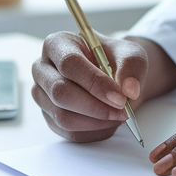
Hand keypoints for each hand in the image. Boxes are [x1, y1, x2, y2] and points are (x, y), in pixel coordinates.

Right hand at [31, 33, 175, 142]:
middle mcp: (43, 68)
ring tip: (119, 116)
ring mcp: (43, 94)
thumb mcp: (131, 55)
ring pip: (63, 116)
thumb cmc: (116, 60)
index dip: (94, 82)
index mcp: (58, 44)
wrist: (114, 76)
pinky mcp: (49, 116)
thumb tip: (129, 90)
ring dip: (96, 121)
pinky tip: (109, 122)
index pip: (69, 63)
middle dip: (95, 106)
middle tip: (122, 111)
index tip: (119, 97)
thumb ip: (132, 68)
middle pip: (60, 92)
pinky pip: (68, 131)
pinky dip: (93, 131)